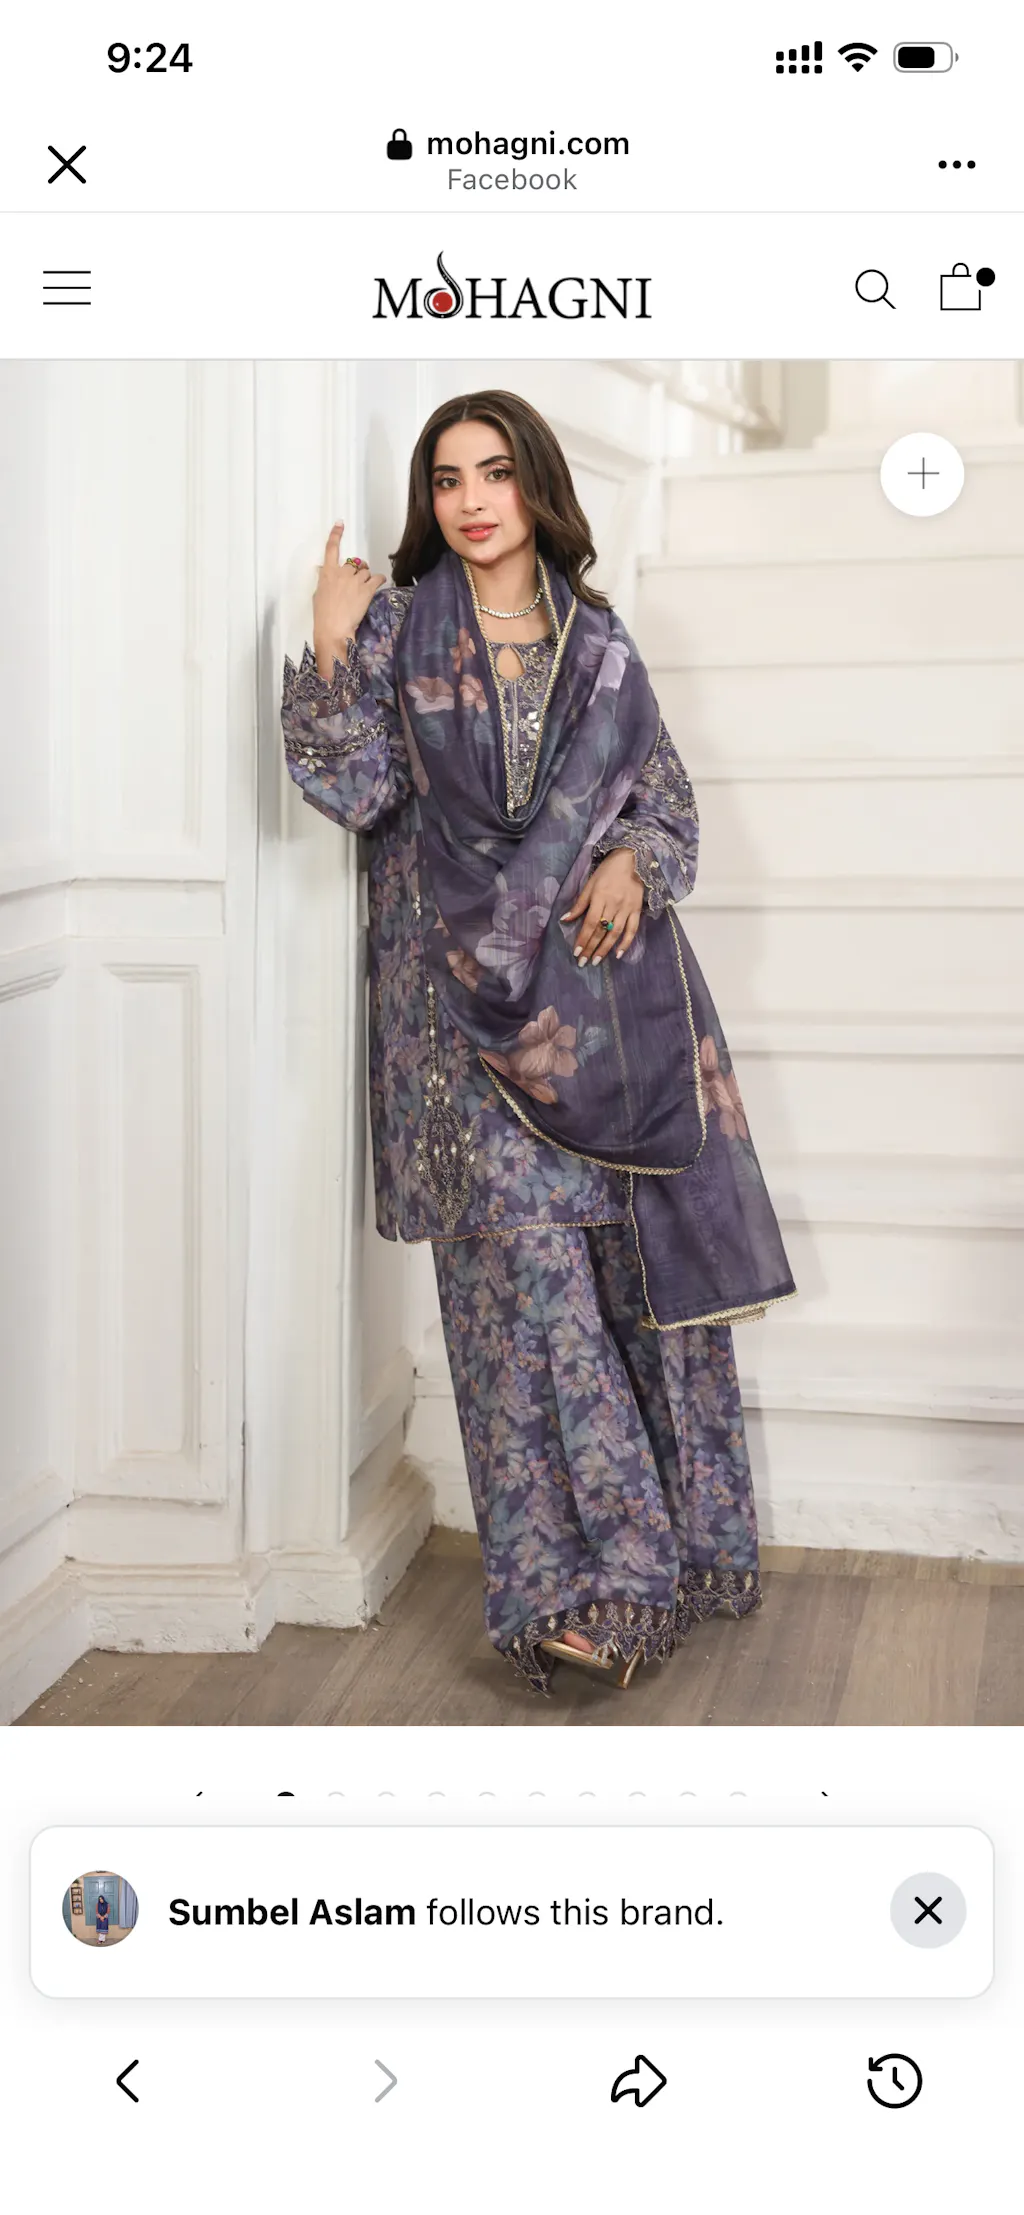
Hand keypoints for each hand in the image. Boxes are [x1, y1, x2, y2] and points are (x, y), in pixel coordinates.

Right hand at [312, 523, 385, 678]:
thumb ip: (324, 580)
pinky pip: (377, 578)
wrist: (333, 628)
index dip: (336, 534)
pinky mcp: (367, 589)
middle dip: (356, 571)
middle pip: (353, 564)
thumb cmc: (323, 615)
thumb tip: (323, 571)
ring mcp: (355, 580)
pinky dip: (379, 579)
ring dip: (366, 578)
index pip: (331, 548)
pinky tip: (380, 582)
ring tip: (364, 589)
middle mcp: (341, 573)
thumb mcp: (318, 594)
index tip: (340, 523)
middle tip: (356, 583)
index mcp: (327, 573)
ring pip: (365, 571)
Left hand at [560, 849, 643, 963]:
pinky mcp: (637, 910)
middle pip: (601, 930)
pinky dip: (626, 943)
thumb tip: (565, 919)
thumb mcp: (590, 884)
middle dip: (591, 948)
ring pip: (615, 933)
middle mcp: (613, 904)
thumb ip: (579, 904)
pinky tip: (618, 954)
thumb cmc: (607, 871)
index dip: (583, 939)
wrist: (632, 860)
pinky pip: (632, 930)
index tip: (576, 952)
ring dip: (605, 949)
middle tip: (583, 962)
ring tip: (596, 961)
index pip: (590, 923)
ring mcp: (626, 908)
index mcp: (599, 897)